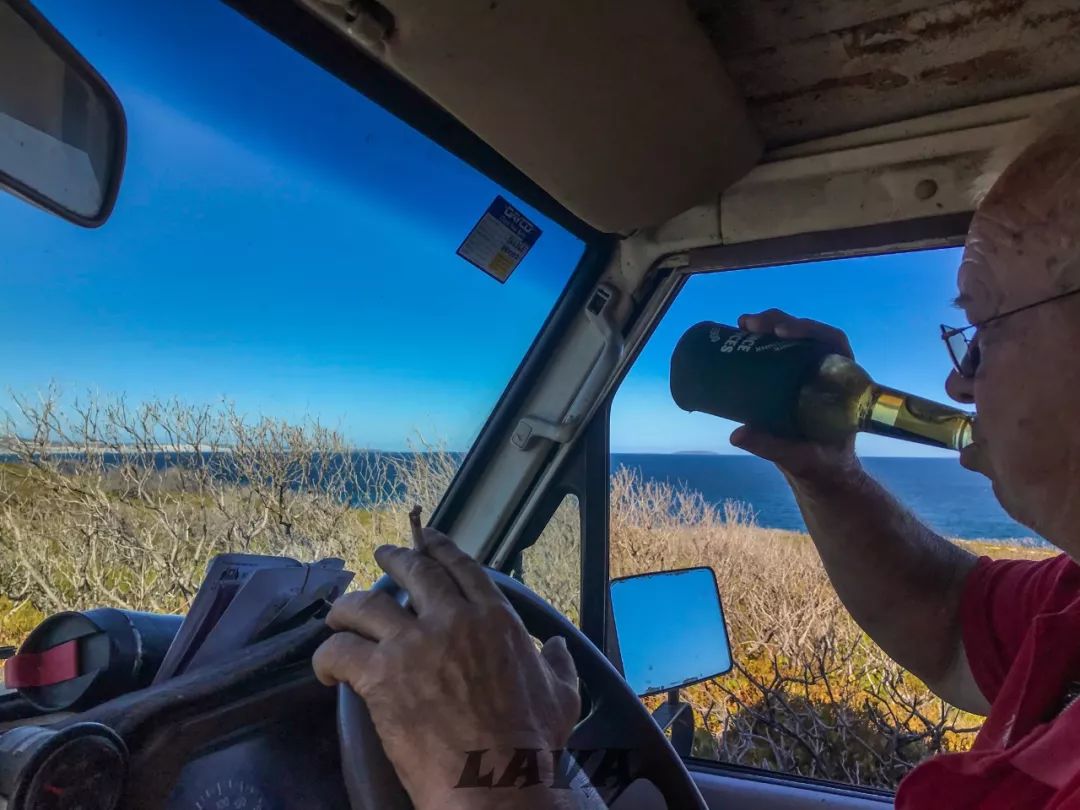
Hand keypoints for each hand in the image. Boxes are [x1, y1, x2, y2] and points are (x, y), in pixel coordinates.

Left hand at [312, 529, 581, 809]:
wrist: (494, 780)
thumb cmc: (530, 742)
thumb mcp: (562, 695)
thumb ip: (559, 664)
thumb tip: (558, 647)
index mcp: (493, 618)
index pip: (461, 567)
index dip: (440, 547)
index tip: (426, 539)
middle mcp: (452, 619)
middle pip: (414, 572)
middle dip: (395, 558)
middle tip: (384, 555)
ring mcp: (413, 645)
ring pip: (366, 605)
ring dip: (348, 606)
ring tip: (340, 614)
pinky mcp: (381, 676)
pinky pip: (341, 651)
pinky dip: (327, 655)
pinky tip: (325, 666)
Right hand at [730, 309, 861, 485]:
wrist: (823, 472)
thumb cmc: (822, 464)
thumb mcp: (800, 457)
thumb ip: (772, 447)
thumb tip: (737, 435)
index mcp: (843, 383)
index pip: (832, 342)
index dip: (810, 330)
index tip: (783, 331)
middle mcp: (828, 372)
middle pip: (808, 334)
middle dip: (780, 322)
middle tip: (750, 324)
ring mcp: (809, 374)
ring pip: (793, 339)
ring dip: (768, 326)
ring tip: (742, 324)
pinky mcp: (791, 381)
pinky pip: (780, 352)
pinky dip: (762, 341)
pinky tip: (740, 335)